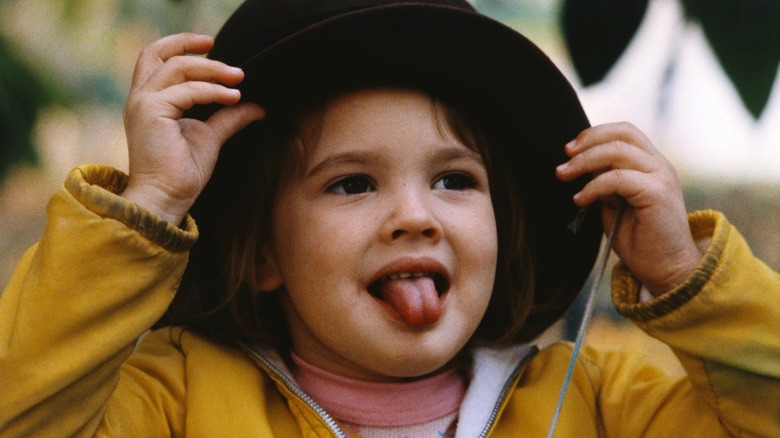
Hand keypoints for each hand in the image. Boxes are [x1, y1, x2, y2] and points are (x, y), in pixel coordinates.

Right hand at [121, 33, 264, 224]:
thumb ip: (228, 117)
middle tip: (225, 54)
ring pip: (177, 68)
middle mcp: (140, 98)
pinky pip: (187, 90)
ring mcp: (142, 103)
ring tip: (239, 79)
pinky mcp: (151, 111)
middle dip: (191, 45)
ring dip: (212, 70)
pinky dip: (213, 91)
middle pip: (158, 53)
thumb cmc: (182, 174)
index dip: (181, 46)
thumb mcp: (210, 137)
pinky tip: (234, 98)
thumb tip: (256, 106)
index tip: (212, 46)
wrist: (167, 199)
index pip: (156, 59)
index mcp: (148, 101)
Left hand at [556, 123, 702, 295]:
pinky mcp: (658, 193)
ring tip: (564, 175)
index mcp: (651, 164)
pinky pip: (618, 178)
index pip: (624, 131)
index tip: (569, 150)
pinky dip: (594, 186)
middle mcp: (659, 165)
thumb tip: (583, 166)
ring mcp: (661, 177)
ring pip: (618, 151)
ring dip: (584, 162)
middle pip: (622, 133)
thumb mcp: (616, 203)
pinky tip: (581, 199)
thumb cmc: (640, 240)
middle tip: (564, 159)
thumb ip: (605, 181)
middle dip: (587, 141)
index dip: (595, 134)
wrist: (667, 269)